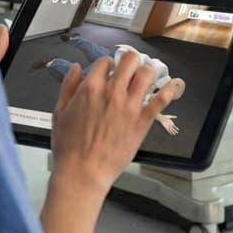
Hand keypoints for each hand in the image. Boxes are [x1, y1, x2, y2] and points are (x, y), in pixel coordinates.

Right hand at [49, 49, 185, 191]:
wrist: (83, 172)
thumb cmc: (69, 146)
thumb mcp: (60, 112)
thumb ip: (68, 86)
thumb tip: (75, 68)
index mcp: (91, 88)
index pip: (105, 62)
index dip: (107, 65)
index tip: (108, 72)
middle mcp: (113, 91)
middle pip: (130, 60)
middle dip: (130, 61)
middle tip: (129, 70)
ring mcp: (130, 106)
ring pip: (147, 74)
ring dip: (147, 72)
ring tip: (146, 77)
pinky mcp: (143, 121)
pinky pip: (161, 99)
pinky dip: (168, 90)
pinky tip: (172, 86)